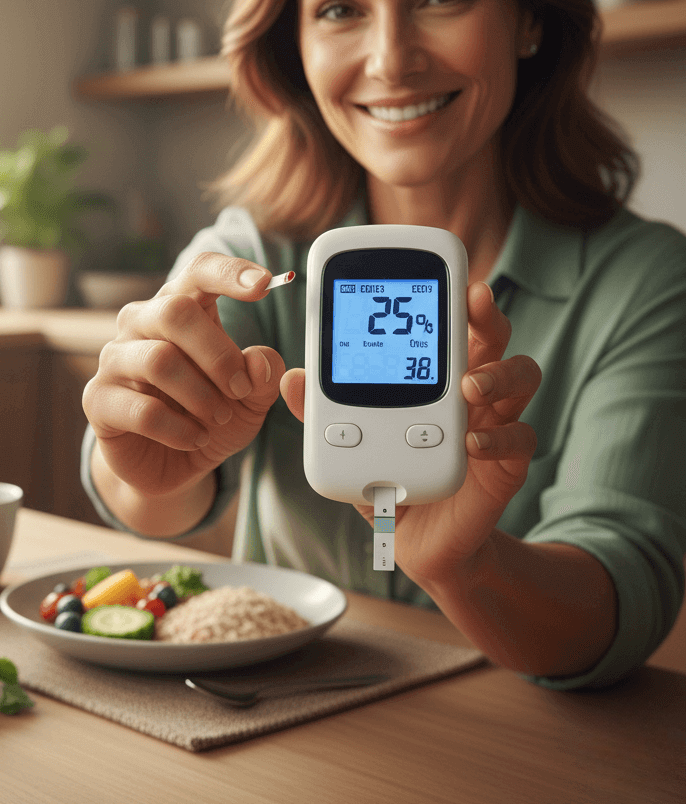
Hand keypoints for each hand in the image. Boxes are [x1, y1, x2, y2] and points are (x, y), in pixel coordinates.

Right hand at [82, 252, 285, 499]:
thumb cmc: (210, 415)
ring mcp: (114, 359)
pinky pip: (142, 410)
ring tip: (219, 417)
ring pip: (159, 359)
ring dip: (201, 395)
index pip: (198, 272)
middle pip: (174, 312)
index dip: (229, 272)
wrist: (171, 464)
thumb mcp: (251, 398)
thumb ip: (263, 375)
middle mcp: (141, 323)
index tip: (265, 284)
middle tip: (241, 389)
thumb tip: (259, 361)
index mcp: (180, 307)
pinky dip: (180, 429)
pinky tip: (196, 439)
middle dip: (218, 354)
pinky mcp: (98, 399)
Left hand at [279, 281, 540, 589]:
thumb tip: (291, 377)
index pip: (444, 322)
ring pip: (521, 376)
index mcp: (433, 371)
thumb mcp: (348, 441)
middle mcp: (469, 387)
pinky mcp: (506, 462)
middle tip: (474, 298)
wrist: (414, 540)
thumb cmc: (386, 476)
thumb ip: (322, 410)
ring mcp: (492, 420)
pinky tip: (473, 440)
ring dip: (498, 373)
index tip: (431, 272)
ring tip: (468, 383)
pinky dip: (499, 437)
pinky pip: (520, 439)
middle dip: (484, 312)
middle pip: (492, 335)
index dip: (444, 295)